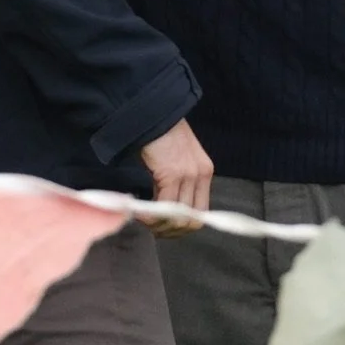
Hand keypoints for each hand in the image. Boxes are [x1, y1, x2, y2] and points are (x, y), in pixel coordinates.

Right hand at [138, 119, 213, 237]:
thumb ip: (177, 182)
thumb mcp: (176, 159)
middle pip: (192, 222)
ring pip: (179, 219)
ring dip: (159, 226)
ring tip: (145, 221)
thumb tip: (165, 209)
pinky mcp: (172, 174)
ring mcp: (188, 175)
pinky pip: (164, 208)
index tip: (164, 228)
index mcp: (204, 172)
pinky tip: (140, 213)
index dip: (182, 227)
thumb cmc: (160, 134)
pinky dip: (151, 217)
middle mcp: (200, 175)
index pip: (201, 214)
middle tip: (153, 228)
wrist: (153, 112)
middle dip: (170, 231)